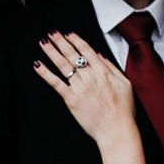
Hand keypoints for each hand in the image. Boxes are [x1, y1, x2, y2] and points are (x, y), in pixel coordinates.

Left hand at [34, 31, 135, 147]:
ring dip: (51, 52)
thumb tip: (99, 55)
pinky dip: (45, 73)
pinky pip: (56, 83)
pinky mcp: (71, 100)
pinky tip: (38, 65)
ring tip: (43, 43)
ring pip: (62, 65)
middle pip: (72, 54)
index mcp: (103, 72)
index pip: (86, 51)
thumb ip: (111, 68)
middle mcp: (90, 76)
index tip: (68, 34)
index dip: (76, 40)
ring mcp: (80, 87)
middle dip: (60, 42)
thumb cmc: (123, 110)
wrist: (116, 130)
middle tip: (51, 33)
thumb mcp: (125, 84)